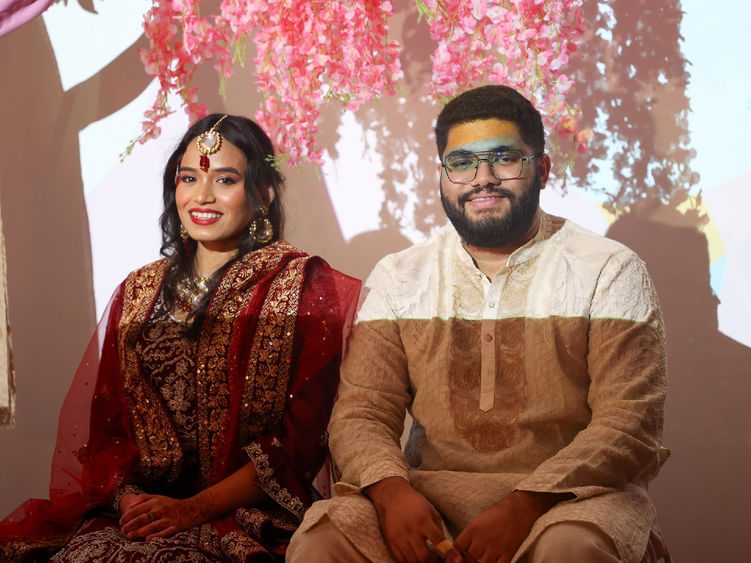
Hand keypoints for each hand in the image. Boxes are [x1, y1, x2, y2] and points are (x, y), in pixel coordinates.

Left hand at [119, 494, 203, 540]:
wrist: (192, 509)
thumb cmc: (171, 504)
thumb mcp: (158, 497)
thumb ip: (144, 498)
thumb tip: (130, 505)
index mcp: (156, 502)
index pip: (137, 509)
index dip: (127, 516)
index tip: (120, 522)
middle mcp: (161, 509)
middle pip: (142, 519)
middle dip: (130, 526)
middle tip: (123, 531)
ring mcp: (168, 519)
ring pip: (150, 527)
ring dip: (138, 533)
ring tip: (129, 536)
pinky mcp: (175, 527)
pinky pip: (163, 533)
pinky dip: (154, 536)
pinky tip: (146, 539)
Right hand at [365, 477, 461, 562]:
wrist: (393, 496)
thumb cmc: (415, 503)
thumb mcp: (431, 511)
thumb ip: (438, 529)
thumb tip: (446, 548)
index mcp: (423, 520)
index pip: (438, 541)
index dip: (448, 553)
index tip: (456, 559)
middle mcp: (411, 530)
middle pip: (424, 556)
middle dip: (434, 562)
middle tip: (438, 560)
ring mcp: (399, 537)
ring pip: (413, 561)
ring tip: (427, 559)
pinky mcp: (391, 541)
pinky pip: (401, 559)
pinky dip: (410, 562)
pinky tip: (416, 557)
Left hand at [453, 491, 567, 562]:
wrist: (519, 509)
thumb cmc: (498, 514)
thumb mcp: (479, 521)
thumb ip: (470, 536)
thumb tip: (461, 550)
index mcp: (472, 530)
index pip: (456, 548)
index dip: (454, 556)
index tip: (455, 558)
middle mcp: (482, 540)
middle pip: (467, 560)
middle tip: (467, 562)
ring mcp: (495, 548)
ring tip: (479, 562)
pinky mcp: (508, 553)